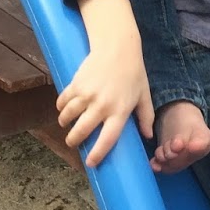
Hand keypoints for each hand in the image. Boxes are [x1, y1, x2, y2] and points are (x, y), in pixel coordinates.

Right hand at [56, 43, 153, 168]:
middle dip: (74, 140)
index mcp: (120, 111)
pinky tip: (63, 108)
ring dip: (65, 123)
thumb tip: (148, 136)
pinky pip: (63, 101)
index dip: (98, 154)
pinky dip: (61, 107)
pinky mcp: (76, 83)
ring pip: (68, 116)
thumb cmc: (133, 72)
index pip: (107, 139)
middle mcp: (102, 105)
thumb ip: (146, 117)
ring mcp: (87, 94)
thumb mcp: (144, 95)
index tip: (91, 163)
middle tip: (73, 142)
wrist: (118, 46)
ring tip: (66, 124)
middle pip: (82, 131)